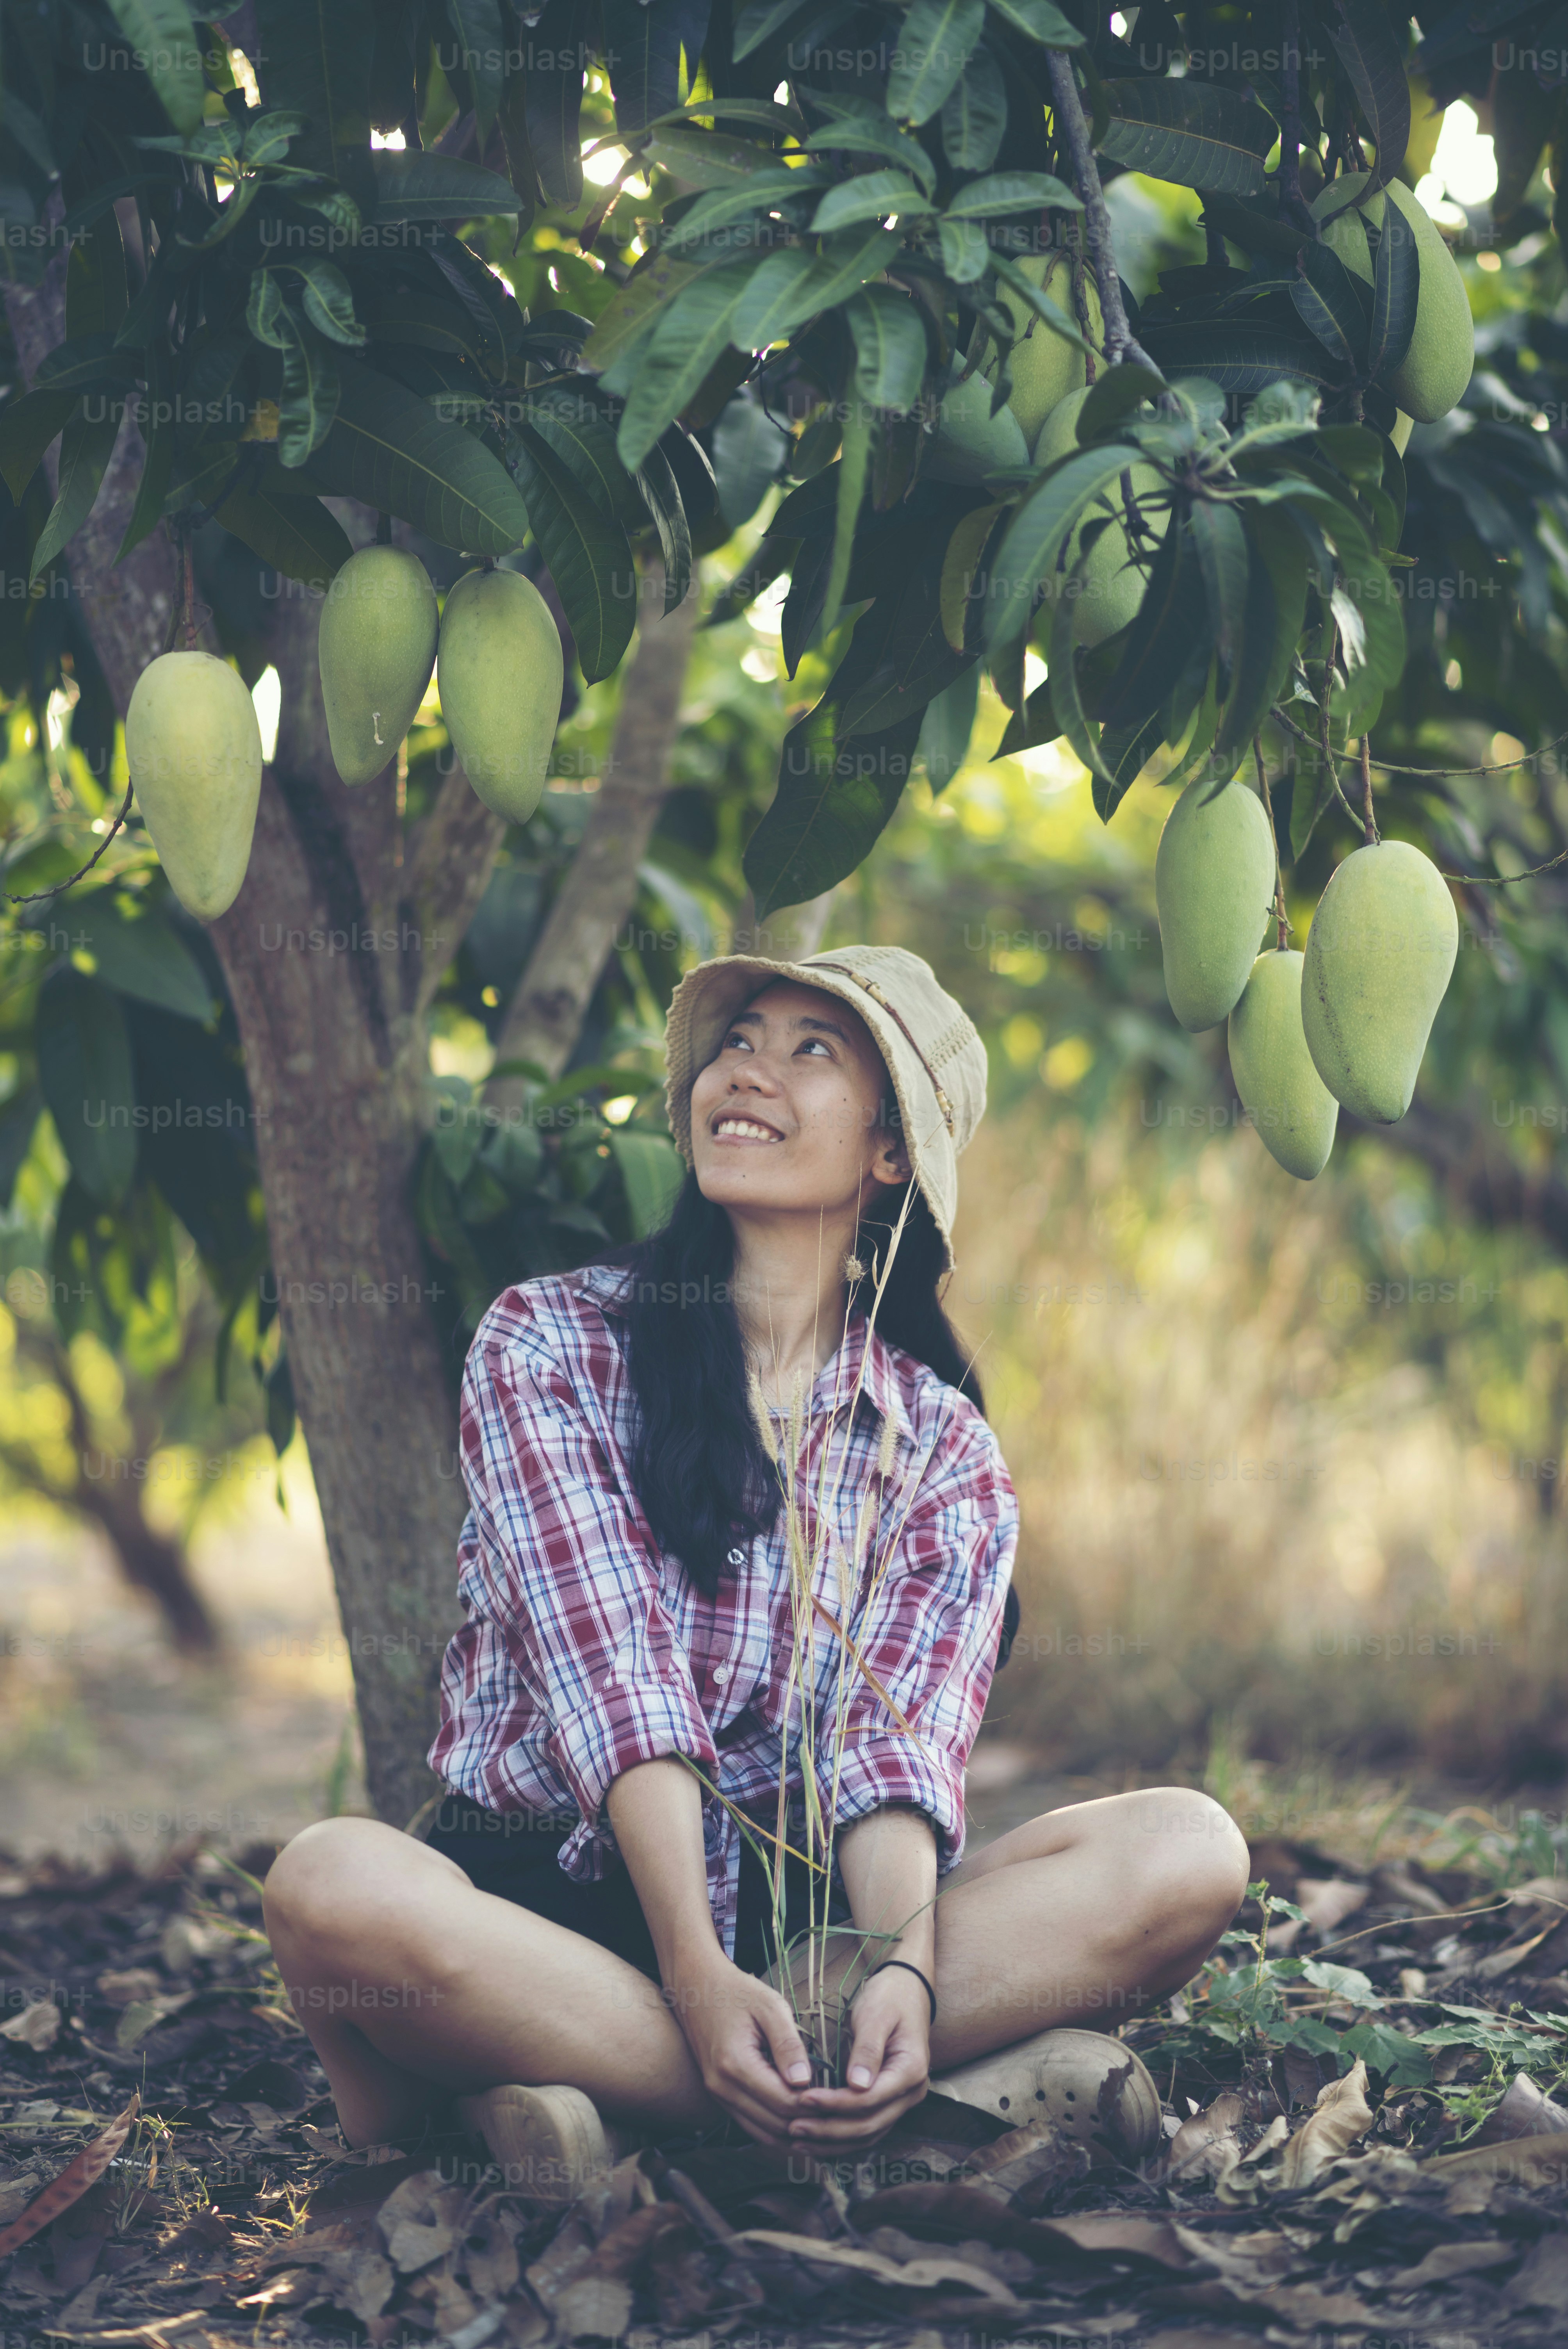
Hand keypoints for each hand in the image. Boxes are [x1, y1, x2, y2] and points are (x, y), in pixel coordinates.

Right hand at [669, 1952, 819, 2146]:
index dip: (815, 2104)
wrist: (697, 1988)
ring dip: (794, 2131)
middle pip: (775, 2125)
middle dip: (809, 2122)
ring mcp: (718, 2095)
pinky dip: (776, 2127)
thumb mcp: (769, 2006)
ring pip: (764, 2133)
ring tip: (823, 2117)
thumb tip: (803, 2080)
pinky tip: (799, 2118)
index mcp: (735, 2064)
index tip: (839, 2096)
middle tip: (837, 2110)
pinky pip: (752, 2125)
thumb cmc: (736, 1992)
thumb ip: (787, 2044)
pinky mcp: (720, 2096)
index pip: (784, 2103)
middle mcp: (722, 2088)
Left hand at [785, 1966, 930, 2151]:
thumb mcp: (876, 2015)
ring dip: (832, 2141)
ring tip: (798, 2140)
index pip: (869, 2100)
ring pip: (867, 2134)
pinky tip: (816, 2138)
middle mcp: (911, 2093)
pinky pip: (866, 2128)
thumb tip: (857, 2085)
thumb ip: (868, 2049)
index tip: (803, 2098)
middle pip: (868, 2125)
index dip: (835, 2104)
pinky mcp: (890, 2102)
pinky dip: (842, 2137)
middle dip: (829, 2130)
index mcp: (911, 2071)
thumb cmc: (889, 1998)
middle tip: (793, 2127)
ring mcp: (902, 2101)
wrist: (907, 1990)